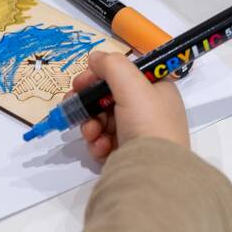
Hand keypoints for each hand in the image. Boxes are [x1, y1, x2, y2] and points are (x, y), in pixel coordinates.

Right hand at [70, 50, 189, 162]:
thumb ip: (112, 65)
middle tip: (74, 102)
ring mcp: (137, 135)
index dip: (101, 75)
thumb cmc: (148, 123)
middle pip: (109, 98)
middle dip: (89, 101)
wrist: (153, 174)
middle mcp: (149, 111)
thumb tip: (95, 57)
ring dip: (91, 124)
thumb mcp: (132, 85)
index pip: (125, 75)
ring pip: (102, 121)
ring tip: (92, 132)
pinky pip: (103, 143)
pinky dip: (97, 143)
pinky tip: (101, 147)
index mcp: (157, 90)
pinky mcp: (125, 156)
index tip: (82, 80)